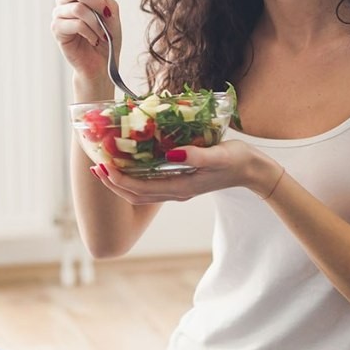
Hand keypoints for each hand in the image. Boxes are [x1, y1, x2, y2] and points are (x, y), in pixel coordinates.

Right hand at [48, 0, 121, 87]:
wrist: (104, 64)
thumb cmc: (108, 37)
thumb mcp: (111, 10)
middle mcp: (63, 0)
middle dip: (95, 0)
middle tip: (106, 15)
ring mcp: (58, 15)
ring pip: (78, 7)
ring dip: (96, 21)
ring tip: (101, 33)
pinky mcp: (57, 30)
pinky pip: (76, 23)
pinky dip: (90, 32)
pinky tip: (93, 40)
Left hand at [89, 140, 279, 202]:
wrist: (255, 171)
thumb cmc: (238, 160)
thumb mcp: (220, 155)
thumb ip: (197, 156)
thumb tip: (172, 154)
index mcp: (181, 187)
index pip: (140, 189)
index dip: (118, 180)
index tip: (103, 166)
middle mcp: (175, 191)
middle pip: (134, 195)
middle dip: (112, 183)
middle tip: (95, 167)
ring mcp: (177, 188)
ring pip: (140, 193)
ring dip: (120, 182)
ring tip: (104, 168)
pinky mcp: (181, 182)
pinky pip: (150, 185)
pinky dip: (134, 177)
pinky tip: (128, 164)